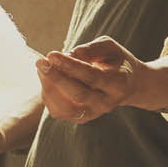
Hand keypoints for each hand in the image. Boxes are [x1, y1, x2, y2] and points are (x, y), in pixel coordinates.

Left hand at [36, 37, 153, 124]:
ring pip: (66, 108)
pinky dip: (48, 95)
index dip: (70, 66)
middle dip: (56, 78)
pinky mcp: (81, 118)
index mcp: (118, 84)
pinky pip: (59, 112)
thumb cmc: (115, 62)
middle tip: (40, 61)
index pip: (91, 76)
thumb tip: (68, 55)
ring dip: (49, 87)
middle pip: (78, 95)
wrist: (127, 85)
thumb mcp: (109, 48)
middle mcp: (106, 103)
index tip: (52, 54)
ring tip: (41, 68)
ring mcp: (94, 114)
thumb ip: (91, 50)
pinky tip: (46, 78)